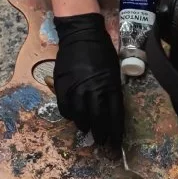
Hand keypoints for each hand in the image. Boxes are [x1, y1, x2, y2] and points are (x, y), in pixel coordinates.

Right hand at [53, 13, 123, 145]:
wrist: (80, 34)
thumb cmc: (101, 51)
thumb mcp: (114, 71)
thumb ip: (112, 91)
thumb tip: (110, 111)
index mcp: (110, 86)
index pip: (115, 116)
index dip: (116, 133)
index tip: (115, 144)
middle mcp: (93, 90)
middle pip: (98, 120)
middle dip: (100, 134)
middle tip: (101, 142)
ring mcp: (76, 88)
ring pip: (79, 116)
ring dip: (84, 126)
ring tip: (87, 129)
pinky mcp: (62, 85)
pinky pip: (64, 107)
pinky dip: (69, 115)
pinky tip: (73, 116)